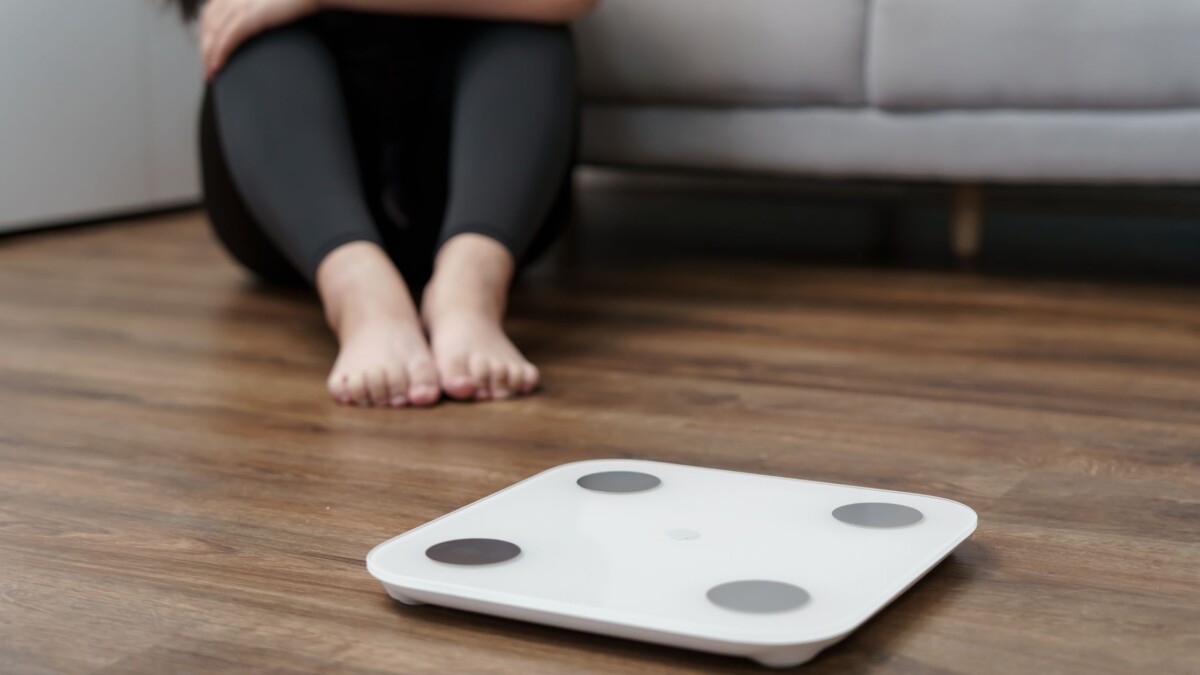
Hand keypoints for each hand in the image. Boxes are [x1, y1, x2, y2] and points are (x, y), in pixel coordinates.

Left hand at [200, 0, 320, 78]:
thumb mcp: (269, 4)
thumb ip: (258, 10)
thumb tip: (257, 22)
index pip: (209, 14)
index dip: (205, 34)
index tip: (208, 51)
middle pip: (208, 26)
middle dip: (205, 48)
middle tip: (208, 67)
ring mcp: (239, 6)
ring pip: (214, 35)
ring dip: (209, 56)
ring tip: (211, 74)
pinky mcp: (249, 17)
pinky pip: (227, 39)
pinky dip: (219, 54)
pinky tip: (217, 67)